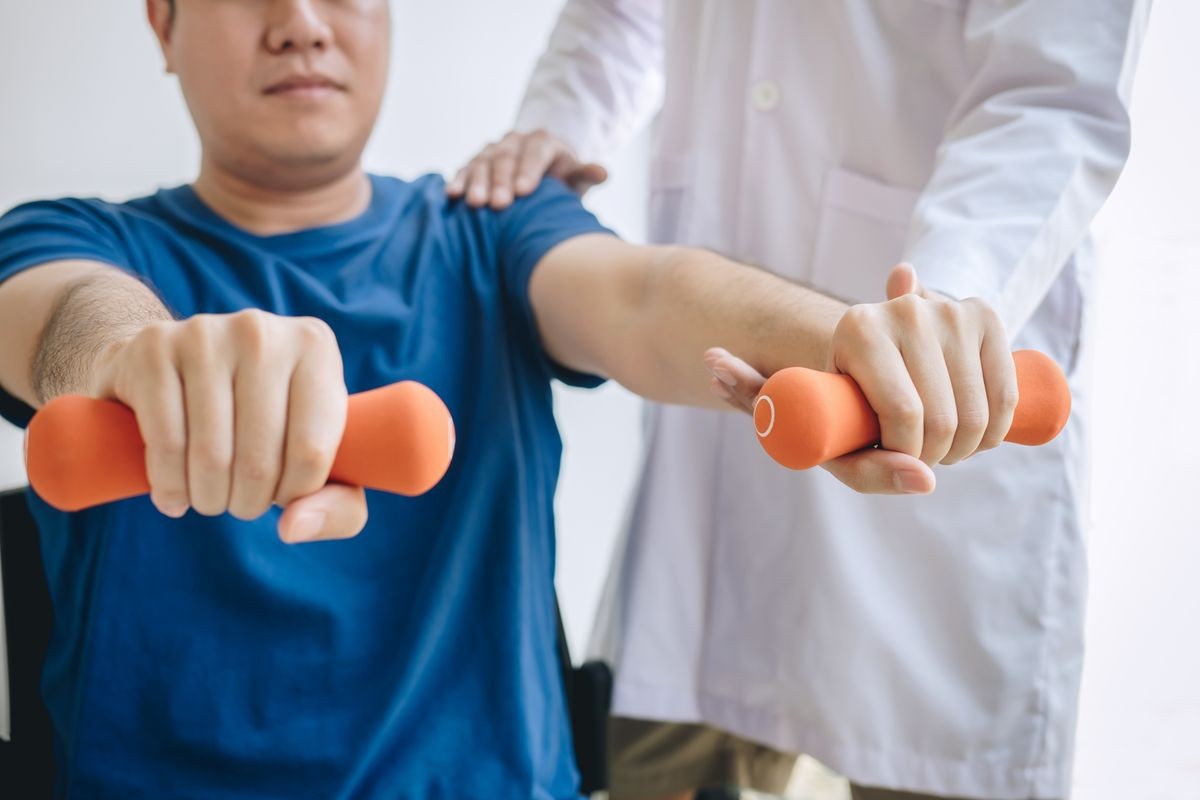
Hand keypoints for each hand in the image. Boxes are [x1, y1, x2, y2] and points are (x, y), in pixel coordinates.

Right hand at [90, 310, 366, 542]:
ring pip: (212, 455)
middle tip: (240, 504)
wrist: (174, 368)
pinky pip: (166, 442)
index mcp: (316, 347)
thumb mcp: (316, 459)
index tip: (282, 494)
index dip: (294, 493)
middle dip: (249, 502)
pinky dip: (170, 486)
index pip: (312, 450)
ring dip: (209, 498)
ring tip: (210, 499)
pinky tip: (174, 498)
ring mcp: (205, 334)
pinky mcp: (154, 349)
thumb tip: (293, 527)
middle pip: (260, 458)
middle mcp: (263, 332)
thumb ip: (337, 506)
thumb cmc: (261, 420)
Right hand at [447, 129, 606, 209]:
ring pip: (483, 162)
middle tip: (499, 204)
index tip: (525, 192)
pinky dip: (459, 181)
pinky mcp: (475, 162)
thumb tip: (603, 173)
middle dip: (501, 181)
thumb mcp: (576, 178)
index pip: (536, 152)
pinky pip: (465, 169)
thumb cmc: (561, 181)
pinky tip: (452, 194)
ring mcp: (493, 150)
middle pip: (507, 158)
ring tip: (475, 204)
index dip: (529, 170)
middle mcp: (515, 141)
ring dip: (477, 182)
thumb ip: (585, 175)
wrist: (540, 174)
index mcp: (543, 142)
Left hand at [705, 263, 1017, 494]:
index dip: (906, 453)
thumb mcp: (838, 440)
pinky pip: (1006, 397)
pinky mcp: (985, 316)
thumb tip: (926, 482)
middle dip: (933, 456)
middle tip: (915, 455)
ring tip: (937, 445)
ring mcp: (950, 311)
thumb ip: (867, 472)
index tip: (893, 458)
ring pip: (976, 415)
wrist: (872, 346)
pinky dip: (993, 433)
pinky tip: (969, 435)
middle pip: (942, 418)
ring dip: (963, 450)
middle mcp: (906, 311)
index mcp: (858, 330)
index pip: (902, 412)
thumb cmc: (848, 402)